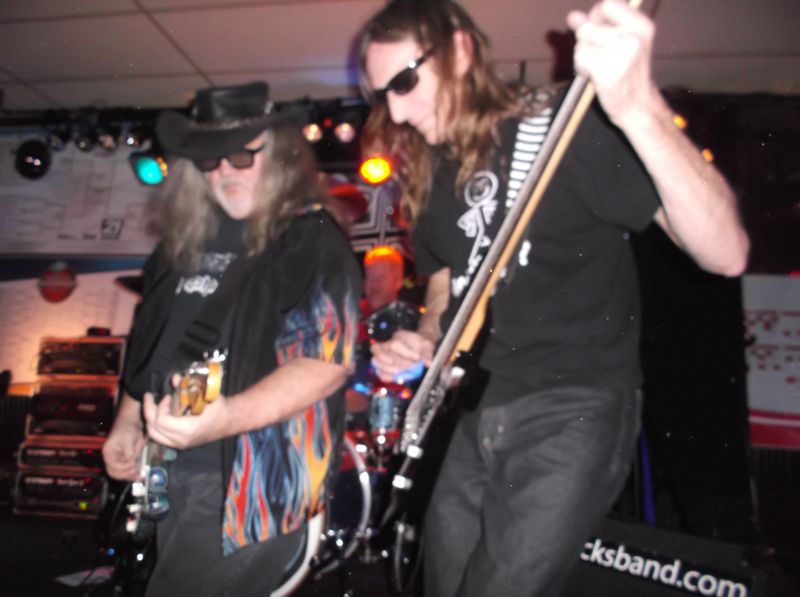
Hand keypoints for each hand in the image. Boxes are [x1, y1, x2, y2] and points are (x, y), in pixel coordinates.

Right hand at [102, 422, 145, 480]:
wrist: (130, 423)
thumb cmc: (128, 428)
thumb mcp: (128, 439)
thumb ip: (129, 452)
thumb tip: (131, 463)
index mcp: (108, 453)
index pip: (113, 466)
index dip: (124, 468)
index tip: (134, 466)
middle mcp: (110, 458)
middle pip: (114, 473)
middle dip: (126, 475)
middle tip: (138, 475)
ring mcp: (116, 460)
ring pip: (119, 473)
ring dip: (129, 476)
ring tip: (139, 476)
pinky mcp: (123, 460)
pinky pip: (125, 470)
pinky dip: (131, 473)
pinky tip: (139, 473)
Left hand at [142, 391, 228, 449]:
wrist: (229, 421)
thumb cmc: (218, 408)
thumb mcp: (204, 395)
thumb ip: (187, 387)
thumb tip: (175, 378)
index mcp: (187, 430)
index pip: (161, 421)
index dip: (160, 407)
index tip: (168, 396)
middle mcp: (181, 440)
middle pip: (153, 429)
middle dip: (149, 412)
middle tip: (150, 398)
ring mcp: (180, 444)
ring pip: (155, 435)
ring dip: (150, 420)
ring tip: (153, 407)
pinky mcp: (180, 444)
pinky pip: (161, 437)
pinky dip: (156, 426)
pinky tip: (160, 414)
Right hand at [371, 330, 434, 382]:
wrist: (418, 346)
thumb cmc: (421, 344)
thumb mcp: (428, 345)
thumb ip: (428, 353)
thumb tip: (428, 363)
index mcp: (399, 336)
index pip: (395, 344)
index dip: (405, 353)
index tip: (417, 358)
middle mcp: (388, 344)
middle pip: (378, 351)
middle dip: (393, 362)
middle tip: (407, 367)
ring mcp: (383, 354)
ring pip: (374, 361)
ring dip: (388, 369)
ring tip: (400, 372)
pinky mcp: (383, 364)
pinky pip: (378, 371)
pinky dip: (386, 376)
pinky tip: (396, 377)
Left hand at [567, 0, 659, 126]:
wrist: (636, 106)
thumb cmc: (626, 73)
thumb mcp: (619, 43)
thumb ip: (597, 27)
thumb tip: (573, 16)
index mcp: (641, 26)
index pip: (608, 4)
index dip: (596, 15)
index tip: (597, 29)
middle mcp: (634, 37)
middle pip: (590, 25)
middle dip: (586, 39)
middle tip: (599, 55)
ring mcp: (622, 55)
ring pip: (582, 41)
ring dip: (583, 54)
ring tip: (597, 66)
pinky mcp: (608, 71)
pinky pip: (580, 56)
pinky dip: (581, 66)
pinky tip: (593, 74)